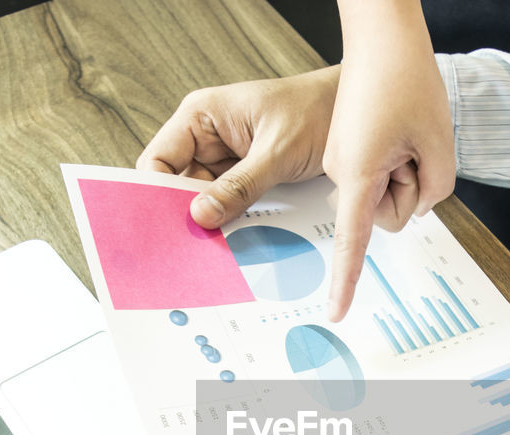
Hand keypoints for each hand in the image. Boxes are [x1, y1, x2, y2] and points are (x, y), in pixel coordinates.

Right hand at [137, 67, 340, 228]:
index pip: (158, 160)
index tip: (167, 225)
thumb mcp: (277, 152)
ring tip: (215, 247)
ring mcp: (224, 158)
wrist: (355, 117)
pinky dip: (231, 220)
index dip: (155, 193)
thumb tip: (201, 215)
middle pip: (176, 184)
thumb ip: (240, 186)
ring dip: (210, 220)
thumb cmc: (316, 112)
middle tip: (192, 245)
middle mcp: (206, 136)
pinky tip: (235, 238)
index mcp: (201, 115)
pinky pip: (228, 203)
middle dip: (184, 213)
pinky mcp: (243, 175)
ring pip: (202, 199)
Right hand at [323, 0, 454, 320]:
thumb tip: (417, 203)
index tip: (336, 311)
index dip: (346, 280)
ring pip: (389, 192)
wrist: (384, 38)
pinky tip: (397, 128)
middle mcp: (342, 171)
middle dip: (412, 186)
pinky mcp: (351, 152)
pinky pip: (383, 172)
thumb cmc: (406, 82)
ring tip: (405, 132)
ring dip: (408, 168)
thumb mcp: (438, 144)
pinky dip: (400, 157)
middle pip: (390, 212)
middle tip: (414, 145)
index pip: (353, 239)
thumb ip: (435, 190)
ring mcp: (344, 161)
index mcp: (356, 173)